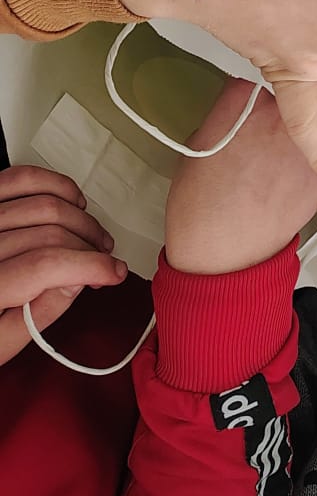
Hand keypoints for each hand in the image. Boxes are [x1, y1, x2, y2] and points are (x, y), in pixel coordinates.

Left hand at [0, 165, 126, 363]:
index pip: (46, 265)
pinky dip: (56, 184)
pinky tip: (71, 203)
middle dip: (90, 249)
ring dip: (82, 220)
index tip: (114, 274)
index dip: (91, 266)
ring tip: (91, 240)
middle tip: (104, 265)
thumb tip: (79, 279)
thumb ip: (37, 317)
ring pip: (45, 205)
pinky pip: (22, 178)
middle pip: (52, 234)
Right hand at [164, 80, 316, 274]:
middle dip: (286, 102)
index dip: (254, 90)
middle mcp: (280, 113)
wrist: (223, 247)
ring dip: (310, 124)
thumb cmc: (200, 201)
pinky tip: (299, 170)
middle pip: (293, 91)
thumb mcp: (200, 142)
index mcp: (242, 101)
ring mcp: (308, 139)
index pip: (256, 75)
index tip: (253, 100)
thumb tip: (242, 110)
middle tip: (271, 127)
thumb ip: (228, 115)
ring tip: (285, 153)